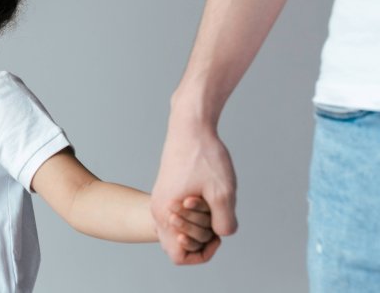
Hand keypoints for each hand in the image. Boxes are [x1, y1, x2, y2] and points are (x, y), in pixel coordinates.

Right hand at [151, 117, 236, 264]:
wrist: (190, 127)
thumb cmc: (204, 157)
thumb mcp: (223, 193)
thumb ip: (224, 223)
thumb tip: (221, 235)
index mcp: (166, 215)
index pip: (178, 256)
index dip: (201, 254)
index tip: (217, 236)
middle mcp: (159, 211)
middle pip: (180, 244)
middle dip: (203, 236)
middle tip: (215, 211)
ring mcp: (161, 200)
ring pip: (180, 228)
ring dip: (200, 223)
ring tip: (212, 200)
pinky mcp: (167, 192)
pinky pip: (180, 215)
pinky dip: (197, 212)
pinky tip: (209, 194)